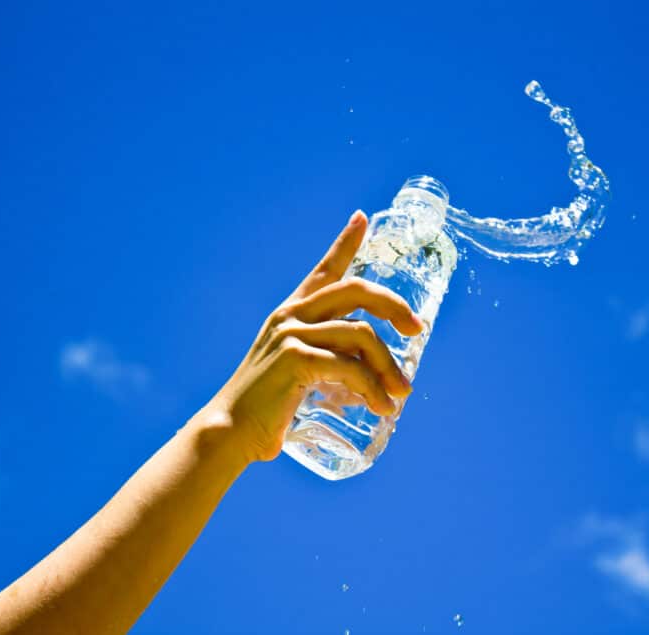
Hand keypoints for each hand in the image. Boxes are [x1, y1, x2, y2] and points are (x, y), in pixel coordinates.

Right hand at [210, 210, 424, 462]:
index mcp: (291, 313)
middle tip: (418, 329)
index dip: (345, 243)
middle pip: (356, 290)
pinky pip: (351, 366)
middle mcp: (291, 315)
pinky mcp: (296, 358)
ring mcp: (292, 333)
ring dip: (389, 366)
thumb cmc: (267, 409)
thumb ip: (329, 361)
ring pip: (362, 335)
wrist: (231, 430)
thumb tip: (376, 376)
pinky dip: (372, 388)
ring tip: (400, 394)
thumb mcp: (298, 372)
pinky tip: (380, 407)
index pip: (323, 270)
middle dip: (394, 305)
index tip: (363, 218)